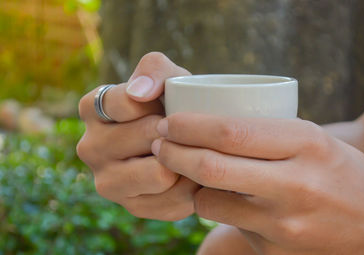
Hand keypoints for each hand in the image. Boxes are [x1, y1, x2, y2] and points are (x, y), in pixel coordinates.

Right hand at [77, 52, 200, 220]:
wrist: (185, 143)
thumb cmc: (174, 105)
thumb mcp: (169, 77)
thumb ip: (154, 69)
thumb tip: (140, 91)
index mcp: (92, 108)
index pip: (126, 101)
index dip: (159, 102)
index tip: (168, 105)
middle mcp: (90, 147)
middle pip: (149, 137)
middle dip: (176, 132)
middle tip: (184, 132)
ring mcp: (107, 181)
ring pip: (161, 173)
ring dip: (185, 161)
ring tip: (189, 153)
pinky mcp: (130, 206)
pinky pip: (172, 200)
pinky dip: (190, 187)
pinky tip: (188, 175)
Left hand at [152, 113, 363, 253]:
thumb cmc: (338, 169)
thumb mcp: (311, 137)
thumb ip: (265, 132)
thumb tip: (207, 126)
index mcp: (305, 144)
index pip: (230, 132)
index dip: (188, 126)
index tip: (170, 122)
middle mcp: (294, 185)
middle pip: (211, 166)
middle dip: (172, 152)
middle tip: (159, 143)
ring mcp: (282, 224)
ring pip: (208, 202)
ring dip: (186, 182)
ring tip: (180, 167)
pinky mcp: (272, 249)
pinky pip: (225, 223)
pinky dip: (210, 205)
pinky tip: (212, 193)